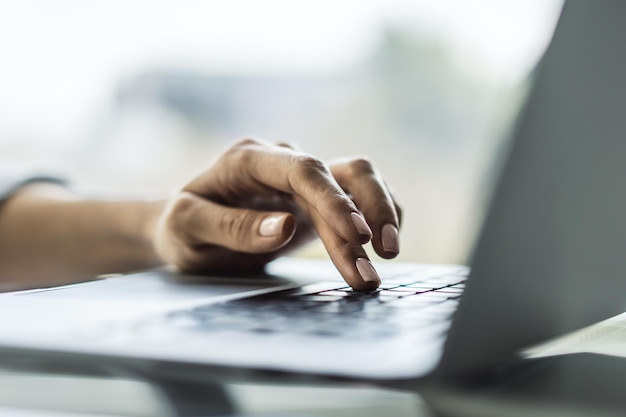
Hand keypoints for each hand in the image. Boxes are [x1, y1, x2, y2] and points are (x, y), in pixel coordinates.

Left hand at [153, 138, 401, 289]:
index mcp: (248, 159)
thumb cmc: (181, 228)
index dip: (334, 200)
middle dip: (363, 222)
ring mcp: (303, 178)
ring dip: (380, 216)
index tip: (356, 235)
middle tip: (370, 273)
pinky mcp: (317, 199)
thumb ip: (231, 227)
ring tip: (386, 259)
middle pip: (341, 175)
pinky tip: (384, 244)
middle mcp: (282, 161)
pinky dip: (379, 215)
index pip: (303, 170)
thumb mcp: (187, 230)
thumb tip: (286, 227)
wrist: (187, 229)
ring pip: (359, 179)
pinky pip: (360, 196)